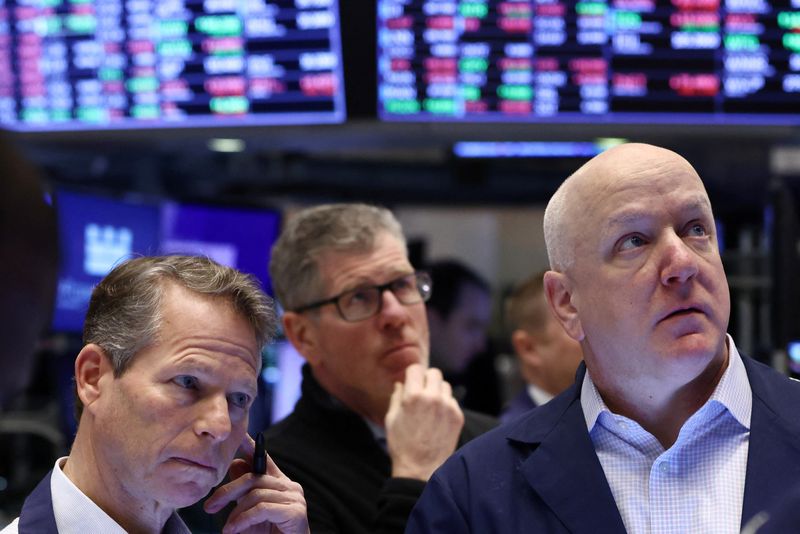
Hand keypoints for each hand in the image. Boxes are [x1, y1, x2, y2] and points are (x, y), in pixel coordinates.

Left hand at [205, 434, 309, 533]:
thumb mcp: (251, 512)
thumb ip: (245, 492)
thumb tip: (234, 465)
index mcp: (280, 483)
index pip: (264, 459)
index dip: (251, 446)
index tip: (239, 435)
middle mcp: (290, 486)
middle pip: (253, 478)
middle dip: (228, 491)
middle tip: (209, 506)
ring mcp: (295, 498)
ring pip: (256, 494)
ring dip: (236, 513)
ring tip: (227, 528)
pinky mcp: (295, 512)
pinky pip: (263, 509)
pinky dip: (244, 520)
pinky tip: (234, 530)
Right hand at [384, 363, 464, 480]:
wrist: (421, 469)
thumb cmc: (402, 445)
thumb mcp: (391, 419)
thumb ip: (396, 397)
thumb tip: (400, 383)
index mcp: (413, 396)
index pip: (416, 368)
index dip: (412, 374)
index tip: (411, 381)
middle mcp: (432, 398)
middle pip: (434, 373)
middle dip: (426, 379)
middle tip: (421, 391)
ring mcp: (448, 407)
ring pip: (445, 385)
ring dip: (437, 391)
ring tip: (430, 406)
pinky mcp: (458, 416)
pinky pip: (452, 401)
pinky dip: (445, 405)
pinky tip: (437, 419)